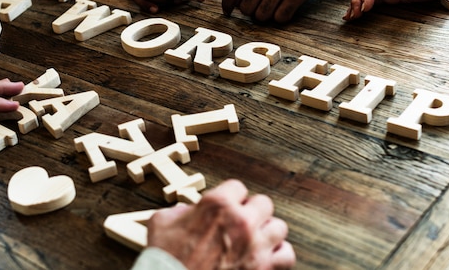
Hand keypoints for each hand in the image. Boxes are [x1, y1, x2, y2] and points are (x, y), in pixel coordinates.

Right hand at [147, 179, 295, 269]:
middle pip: (263, 203)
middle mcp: (241, 221)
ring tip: (256, 241)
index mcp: (217, 204)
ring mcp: (255, 245)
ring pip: (279, 227)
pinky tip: (267, 258)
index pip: (238, 187)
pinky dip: (279, 256)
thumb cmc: (165, 259)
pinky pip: (286, 255)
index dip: (232, 198)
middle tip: (242, 224)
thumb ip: (178, 211)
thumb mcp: (161, 223)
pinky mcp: (264, 268)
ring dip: (268, 234)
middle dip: (253, 213)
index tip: (229, 207)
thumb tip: (186, 212)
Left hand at [222, 0, 336, 22]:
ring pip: (262, 16)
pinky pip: (280, 18)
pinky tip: (285, 7)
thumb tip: (236, 2)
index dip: (227, 5)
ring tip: (273, 6)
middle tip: (260, 6)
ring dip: (267, 15)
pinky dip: (281, 17)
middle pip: (246, 9)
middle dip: (251, 11)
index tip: (228, 12)